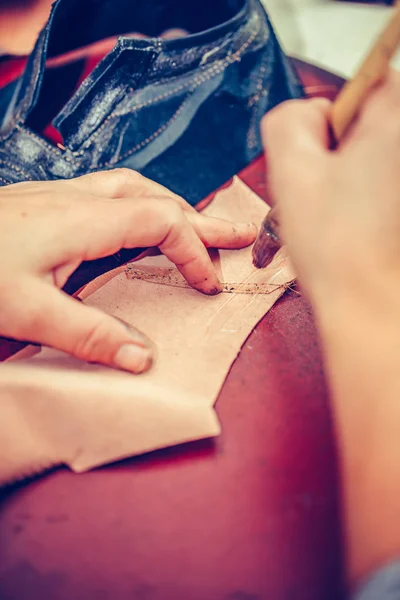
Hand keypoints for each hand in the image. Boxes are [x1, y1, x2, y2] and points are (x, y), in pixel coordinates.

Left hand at [0, 169, 255, 372]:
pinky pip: (110, 194)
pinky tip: (136, 222)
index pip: (162, 221)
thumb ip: (89, 334)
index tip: (210, 285)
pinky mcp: (45, 203)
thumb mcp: (26, 312)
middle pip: (156, 196)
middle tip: (236, 235)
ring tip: (197, 225)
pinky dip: (141, 206)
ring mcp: (60, 196)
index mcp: (82, 219)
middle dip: (200, 218)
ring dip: (171, 206)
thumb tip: (144, 358)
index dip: (194, 250)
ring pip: (133, 188)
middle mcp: (77, 198)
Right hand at [262, 70, 399, 307]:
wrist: (364, 299)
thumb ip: (288, 120)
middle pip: (367, 117)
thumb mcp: (292, 169)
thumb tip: (305, 115)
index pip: (365, 80)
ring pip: (368, 152)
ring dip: (341, 171)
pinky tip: (344, 218)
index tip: (320, 146)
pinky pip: (375, 178)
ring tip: (331, 208)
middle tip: (319, 184)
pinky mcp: (397, 198)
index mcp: (395, 125)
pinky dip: (354, 191)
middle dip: (334, 145)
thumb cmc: (337, 246)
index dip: (331, 110)